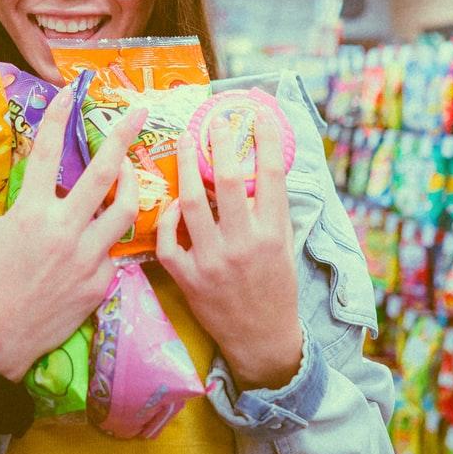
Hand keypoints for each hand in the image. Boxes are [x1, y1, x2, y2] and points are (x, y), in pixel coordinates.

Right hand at [0, 88, 143, 380]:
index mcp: (30, 211)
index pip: (45, 152)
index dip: (57, 117)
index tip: (69, 93)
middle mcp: (63, 229)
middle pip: (105, 173)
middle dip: (124, 136)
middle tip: (139, 112)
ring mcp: (86, 257)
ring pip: (127, 210)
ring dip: (133, 184)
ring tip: (130, 170)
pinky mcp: (100, 283)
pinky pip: (115, 250)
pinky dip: (110, 237)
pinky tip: (101, 232)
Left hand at [157, 110, 301, 389]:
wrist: (262, 340)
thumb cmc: (276, 286)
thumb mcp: (285, 246)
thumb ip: (271, 208)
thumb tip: (262, 162)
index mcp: (273, 234)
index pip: (272, 176)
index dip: (267, 139)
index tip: (259, 114)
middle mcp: (244, 245)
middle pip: (228, 182)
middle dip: (221, 144)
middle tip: (215, 121)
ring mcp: (212, 263)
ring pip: (192, 204)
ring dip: (187, 168)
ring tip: (186, 142)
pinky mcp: (188, 280)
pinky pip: (169, 242)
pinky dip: (167, 219)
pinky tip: (172, 203)